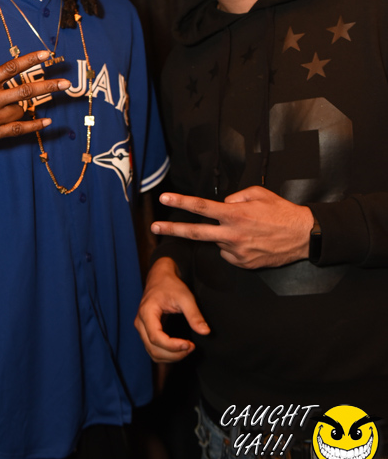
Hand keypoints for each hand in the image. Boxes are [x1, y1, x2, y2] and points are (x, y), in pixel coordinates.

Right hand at [0, 50, 69, 159]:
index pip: (11, 68)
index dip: (31, 60)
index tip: (47, 54)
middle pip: (26, 91)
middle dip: (49, 86)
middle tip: (67, 83)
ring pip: (22, 109)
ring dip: (33, 104)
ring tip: (47, 100)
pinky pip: (18, 130)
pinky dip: (34, 125)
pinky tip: (46, 121)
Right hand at [135, 257, 209, 361]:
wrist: (160, 278)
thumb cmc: (171, 285)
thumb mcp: (185, 297)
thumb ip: (194, 315)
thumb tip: (205, 332)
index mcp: (147, 312)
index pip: (156, 338)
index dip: (173, 346)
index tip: (189, 344)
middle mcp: (140, 323)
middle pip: (153, 349)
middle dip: (174, 354)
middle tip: (191, 347)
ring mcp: (142, 329)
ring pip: (153, 353)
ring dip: (171, 357)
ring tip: (187, 348)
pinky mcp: (146, 332)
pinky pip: (153, 350)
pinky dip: (167, 354)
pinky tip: (180, 349)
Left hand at [151, 186, 312, 268]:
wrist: (304, 236)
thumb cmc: (281, 211)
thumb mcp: (258, 193)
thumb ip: (236, 197)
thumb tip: (222, 204)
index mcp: (235, 215)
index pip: (202, 208)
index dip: (181, 203)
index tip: (164, 199)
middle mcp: (233, 235)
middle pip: (195, 233)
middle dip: (172, 230)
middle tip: (154, 228)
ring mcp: (237, 253)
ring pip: (218, 242)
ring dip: (224, 235)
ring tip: (248, 230)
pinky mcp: (243, 265)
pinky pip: (230, 254)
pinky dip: (234, 247)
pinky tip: (251, 242)